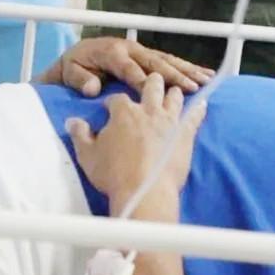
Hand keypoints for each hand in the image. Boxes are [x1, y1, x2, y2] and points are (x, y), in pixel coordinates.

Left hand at [38, 37, 212, 96]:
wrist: (77, 56)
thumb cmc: (75, 67)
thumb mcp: (71, 72)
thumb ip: (80, 80)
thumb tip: (92, 88)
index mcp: (112, 52)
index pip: (130, 69)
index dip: (142, 81)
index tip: (157, 94)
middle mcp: (129, 49)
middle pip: (155, 62)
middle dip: (174, 75)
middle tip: (193, 86)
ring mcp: (139, 51)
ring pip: (166, 60)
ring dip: (186, 70)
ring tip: (207, 79)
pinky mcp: (145, 56)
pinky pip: (168, 61)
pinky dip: (186, 67)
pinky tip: (202, 74)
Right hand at [66, 73, 206, 206]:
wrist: (144, 192)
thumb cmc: (113, 174)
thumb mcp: (87, 155)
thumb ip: (80, 135)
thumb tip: (72, 121)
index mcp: (123, 112)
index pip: (117, 98)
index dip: (114, 102)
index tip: (112, 107)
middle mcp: (147, 110)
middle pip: (150, 86)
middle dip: (149, 83)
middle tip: (150, 82)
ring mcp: (169, 121)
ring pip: (174, 97)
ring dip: (173, 92)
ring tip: (174, 89)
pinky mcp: (185, 134)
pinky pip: (195, 116)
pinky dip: (198, 109)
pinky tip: (203, 103)